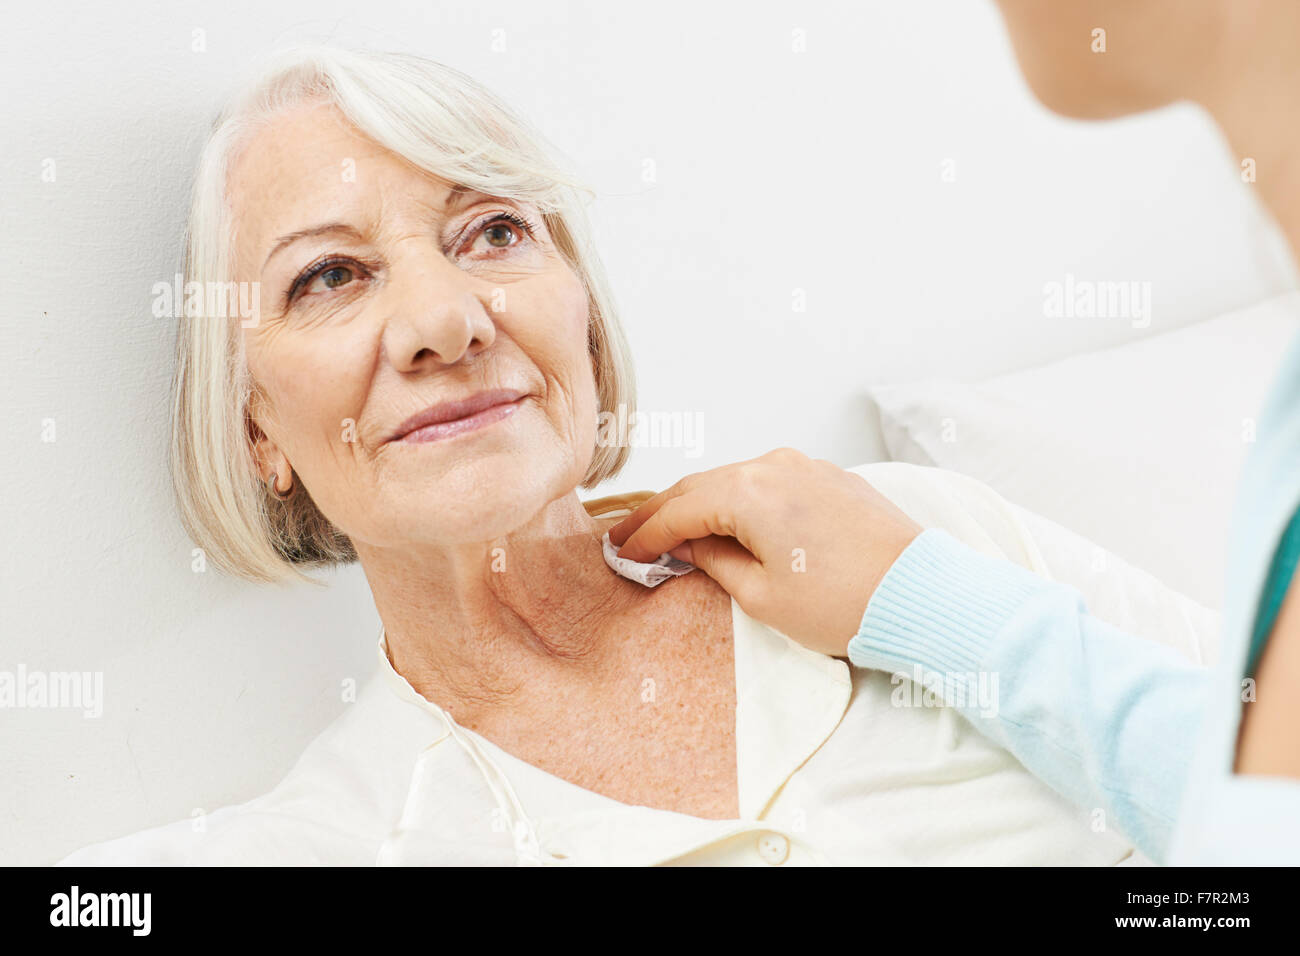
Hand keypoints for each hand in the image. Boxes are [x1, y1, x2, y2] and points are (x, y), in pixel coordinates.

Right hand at [608, 448, 922, 656]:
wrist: (921, 595)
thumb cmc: (845, 603)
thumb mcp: (763, 596)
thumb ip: (715, 562)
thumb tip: (689, 546)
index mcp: (750, 492)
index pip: (679, 511)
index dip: (645, 534)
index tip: (621, 552)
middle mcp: (775, 466)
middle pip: (702, 487)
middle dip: (664, 513)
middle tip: (630, 536)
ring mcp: (806, 466)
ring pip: (735, 480)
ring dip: (701, 504)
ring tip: (673, 530)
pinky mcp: (830, 477)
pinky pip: (769, 482)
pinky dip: (739, 500)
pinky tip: (728, 520)